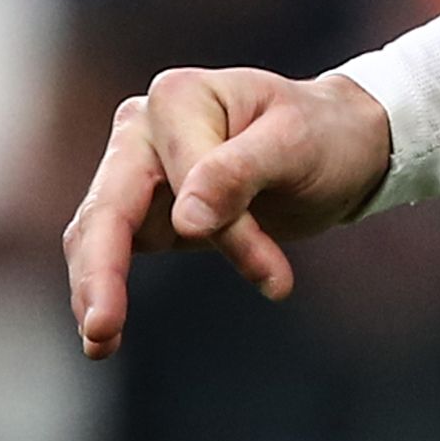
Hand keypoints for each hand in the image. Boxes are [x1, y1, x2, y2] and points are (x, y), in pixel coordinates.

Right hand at [64, 68, 393, 358]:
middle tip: (104, 328)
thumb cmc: (323, 135)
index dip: (225, 227)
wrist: (343, 147)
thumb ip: (239, 173)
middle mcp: (144, 129)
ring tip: (101, 344)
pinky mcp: (144, 212)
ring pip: (98, 235)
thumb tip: (183, 220)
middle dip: (102, 269)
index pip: (184, 172)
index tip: (273, 275)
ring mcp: (137, 171)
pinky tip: (106, 335)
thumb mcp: (298, 145)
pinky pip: (112, 253)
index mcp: (180, 96)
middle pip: (109, 204)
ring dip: (96, 290)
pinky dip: (107, 291)